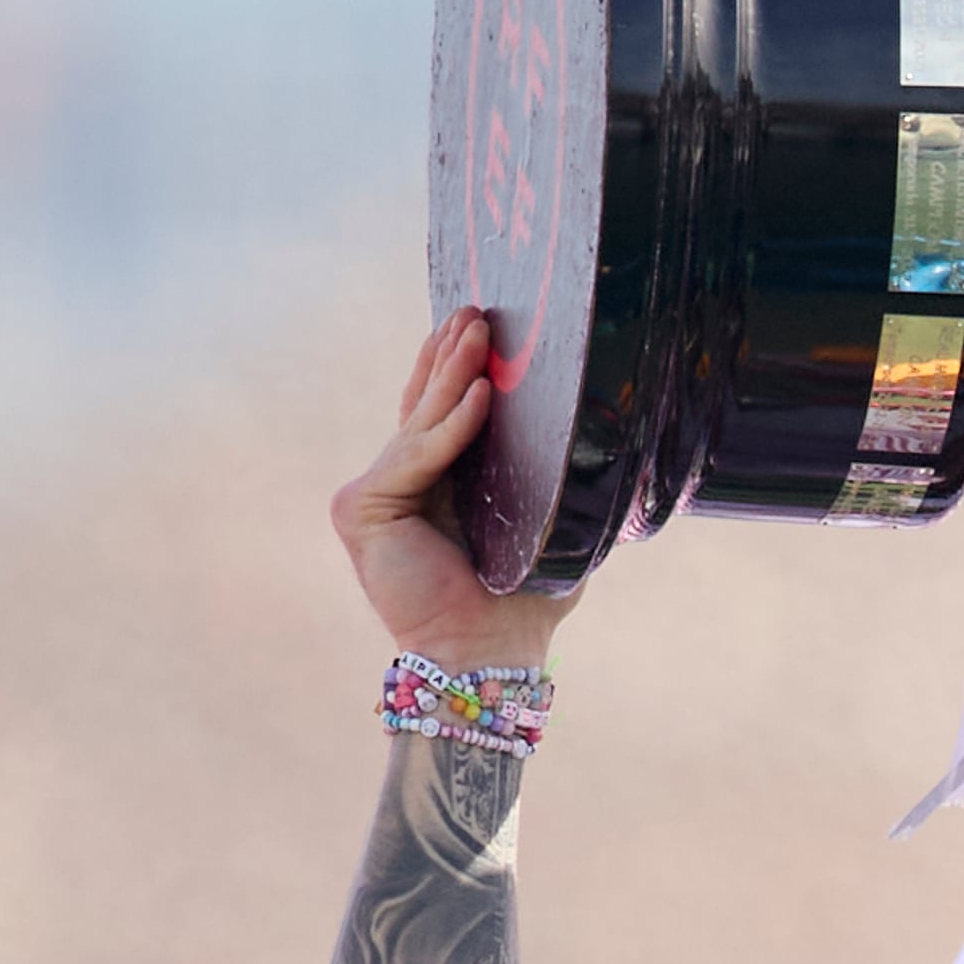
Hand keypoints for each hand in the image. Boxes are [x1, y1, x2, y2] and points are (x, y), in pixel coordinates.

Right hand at [328, 310, 558, 670]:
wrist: (486, 654)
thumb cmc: (520, 599)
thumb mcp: (543, 524)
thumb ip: (551, 478)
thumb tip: (602, 431)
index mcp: (433, 487)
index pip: (438, 415)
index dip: (455, 369)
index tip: (479, 324)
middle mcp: (395, 486)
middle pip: (423, 408)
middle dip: (451, 356)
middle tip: (476, 309)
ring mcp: (373, 496)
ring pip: (419, 425)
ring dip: (453, 375)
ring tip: (478, 332)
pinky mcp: (361, 510)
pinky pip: (415, 458)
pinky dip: (450, 428)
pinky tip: (480, 395)